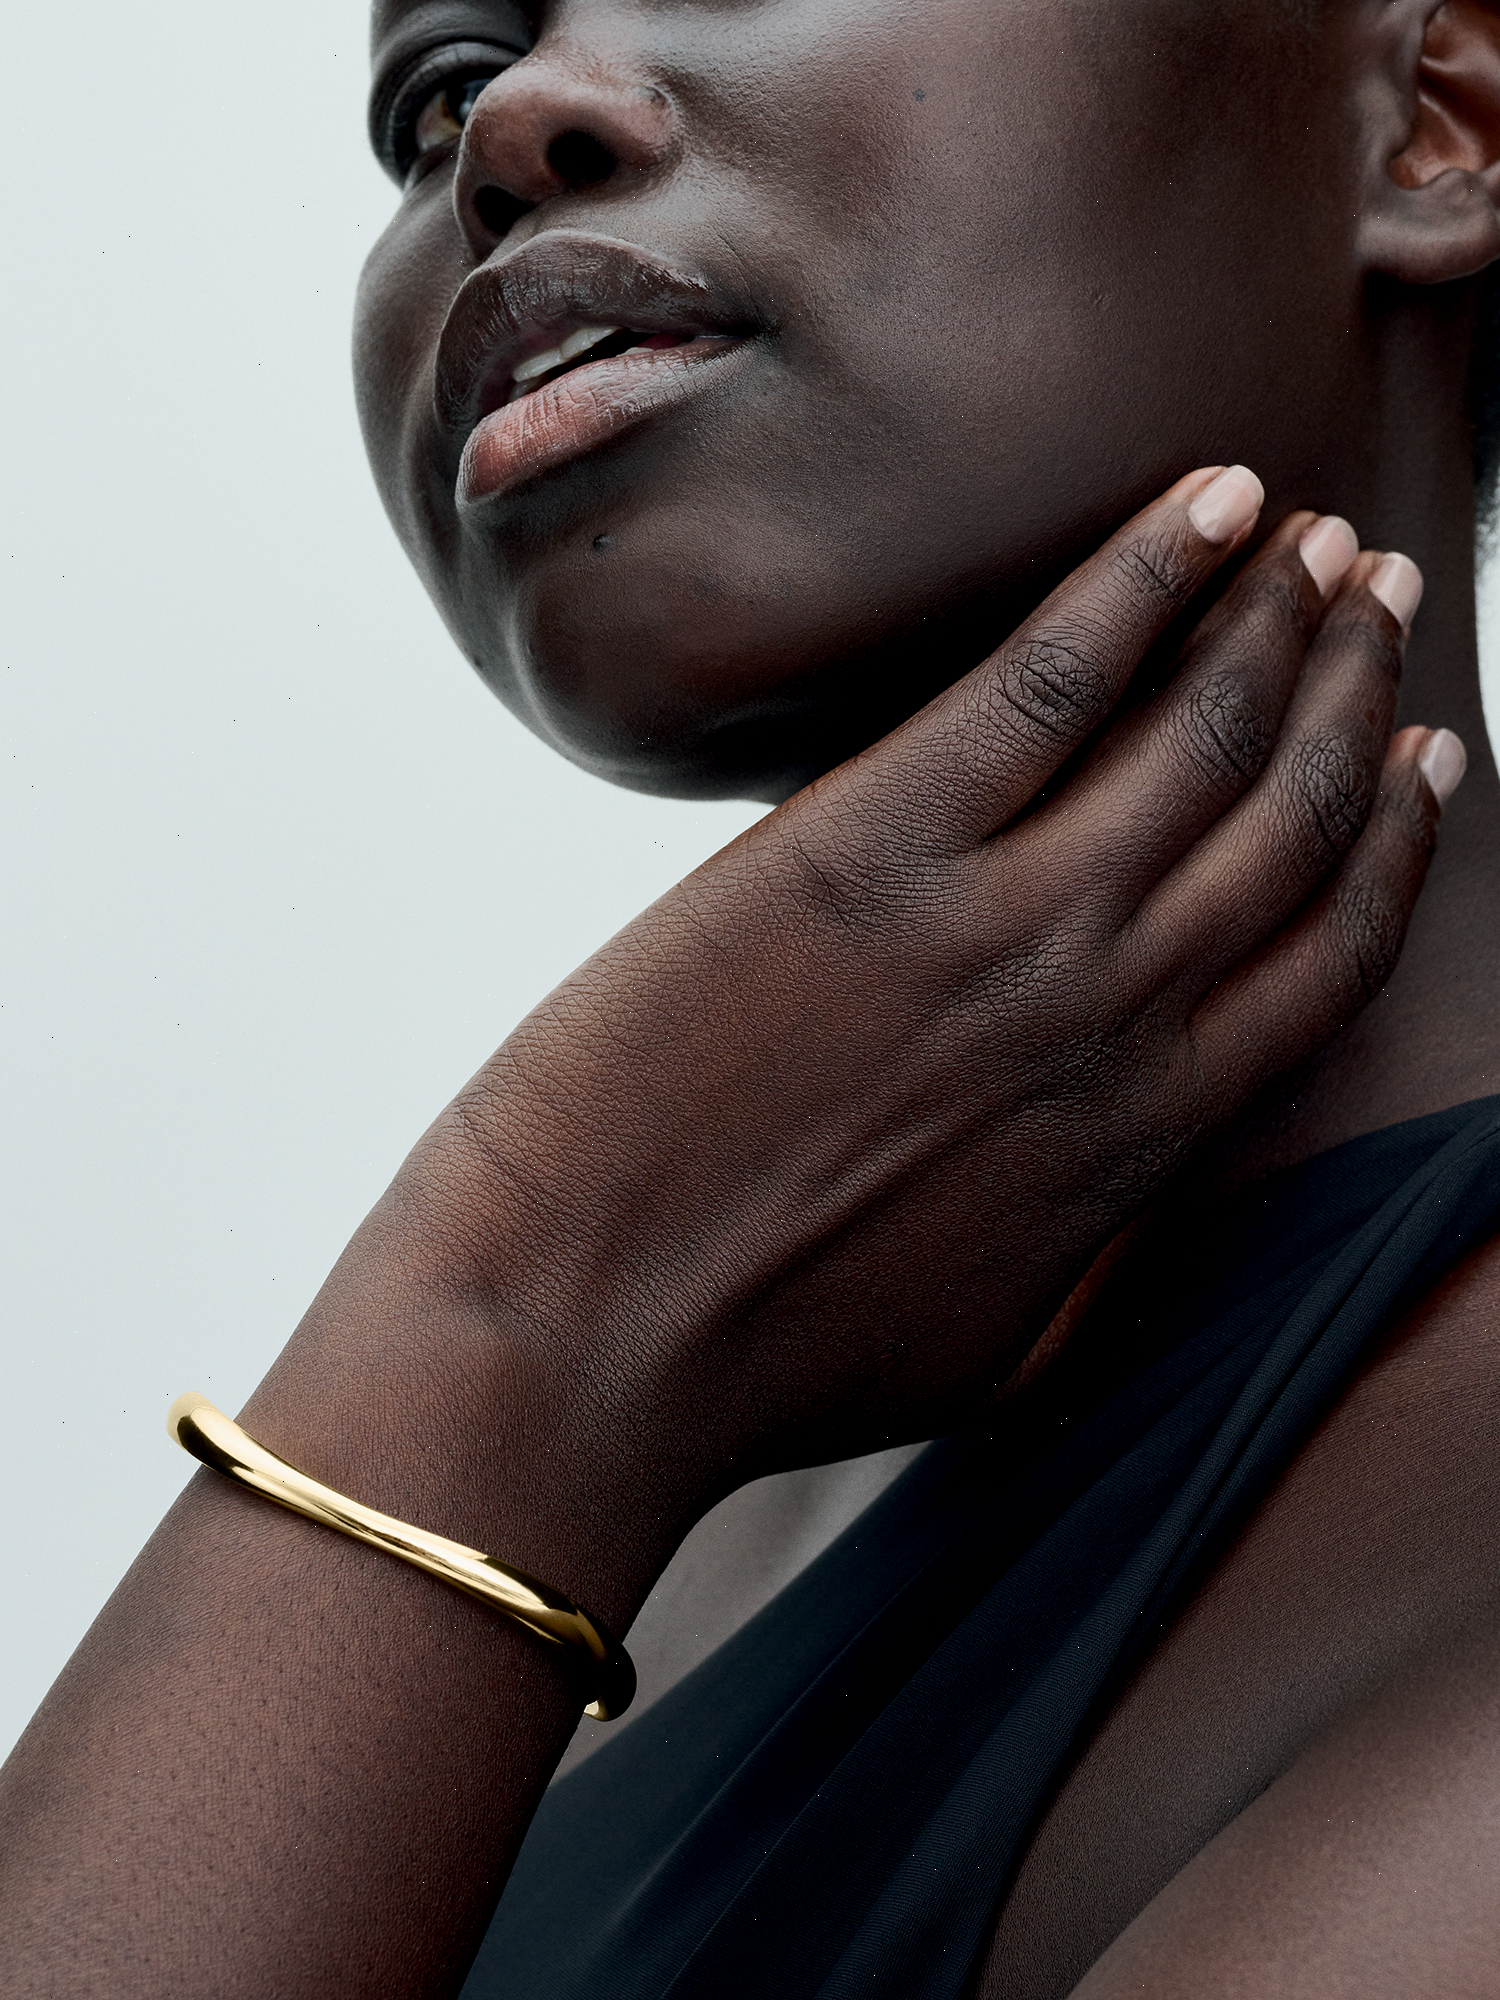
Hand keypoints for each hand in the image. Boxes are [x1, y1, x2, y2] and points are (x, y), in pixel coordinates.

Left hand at [272, 469, 1452, 1553]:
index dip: (1393, 837)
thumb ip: (1087, 1264)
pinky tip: (1202, 502)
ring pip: (1201, 732)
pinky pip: (1047, 678)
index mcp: (1145, 1135)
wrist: (582, 1332)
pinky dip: (1142, 577)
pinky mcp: (869, 847)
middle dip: (1357, 686)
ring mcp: (999, 923)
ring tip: (1318, 536)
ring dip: (1278, 615)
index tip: (1423, 750)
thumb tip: (1125, 1210)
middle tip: (1383, 591)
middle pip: (1292, 817)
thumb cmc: (762, 1357)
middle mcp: (1111, 1014)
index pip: (1330, 954)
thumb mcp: (984, 1348)